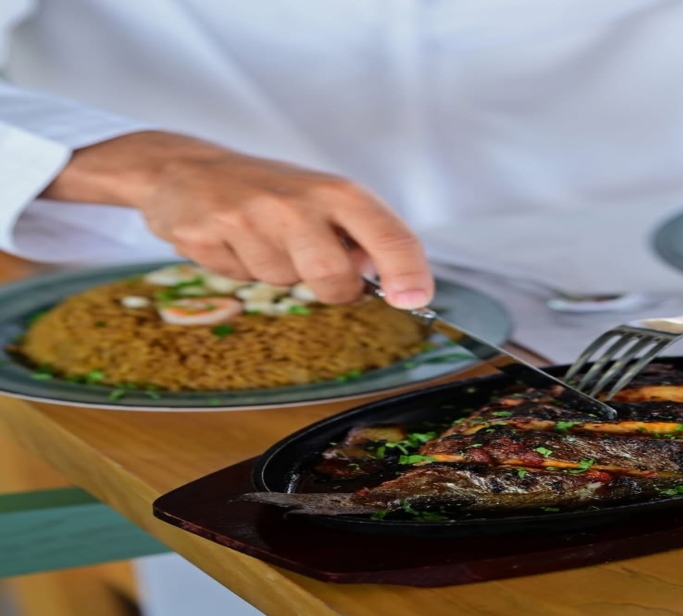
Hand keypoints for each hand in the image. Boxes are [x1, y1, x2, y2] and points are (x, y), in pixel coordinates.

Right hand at [41, 131, 432, 306]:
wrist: (185, 166)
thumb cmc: (271, 189)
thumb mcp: (324, 199)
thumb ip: (360, 236)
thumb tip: (393, 277)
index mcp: (338, 192)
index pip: (390, 235)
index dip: (408, 272)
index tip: (415, 298)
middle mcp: (299, 201)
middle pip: (335, 278)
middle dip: (332, 289)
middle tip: (315, 265)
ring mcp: (251, 216)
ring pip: (282, 281)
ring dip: (277, 271)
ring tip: (262, 237)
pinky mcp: (208, 233)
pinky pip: (239, 277)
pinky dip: (239, 267)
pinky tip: (232, 240)